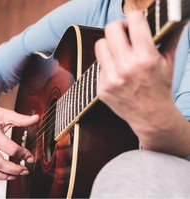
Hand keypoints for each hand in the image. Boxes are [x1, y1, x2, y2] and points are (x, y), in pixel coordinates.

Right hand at [0, 98, 38, 180]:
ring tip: (14, 176)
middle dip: (14, 170)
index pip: (10, 148)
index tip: (30, 158)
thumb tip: (37, 118)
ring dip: (2, 176)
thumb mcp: (8, 114)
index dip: (23, 154)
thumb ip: (22, 119)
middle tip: (25, 170)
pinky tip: (2, 174)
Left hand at [95, 11, 185, 152]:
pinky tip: (116, 71)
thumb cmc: (160, 88)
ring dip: (109, 44)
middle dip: (118, 28)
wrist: (151, 117)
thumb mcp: (168, 62)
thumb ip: (172, 37)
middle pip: (111, 29)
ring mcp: (112, 79)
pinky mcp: (102, 89)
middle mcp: (127, 68)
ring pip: (100, 45)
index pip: (134, 21)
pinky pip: (98, 66)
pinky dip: (107, 64)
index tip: (135, 20)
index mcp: (146, 59)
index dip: (135, 17)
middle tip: (123, 33)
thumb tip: (180, 17)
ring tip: (118, 51)